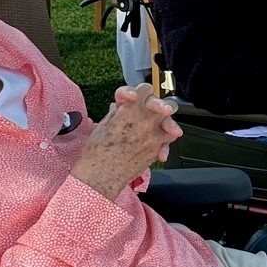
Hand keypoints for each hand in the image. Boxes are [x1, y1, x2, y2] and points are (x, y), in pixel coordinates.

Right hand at [70, 84, 180, 198]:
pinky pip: (168, 141)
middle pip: (163, 104)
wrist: (101, 176)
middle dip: (157, 105)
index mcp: (129, 110)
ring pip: (171, 122)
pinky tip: (156, 143)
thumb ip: (116, 113)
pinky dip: (165, 141)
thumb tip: (120, 107)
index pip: (144, 90)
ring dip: (165, 122)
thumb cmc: (96, 154)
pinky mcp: (156, 150)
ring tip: (157, 125)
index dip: (138, 92)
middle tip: (150, 110)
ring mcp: (154, 136)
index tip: (131, 99)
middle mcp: (145, 121)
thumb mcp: (102, 126)